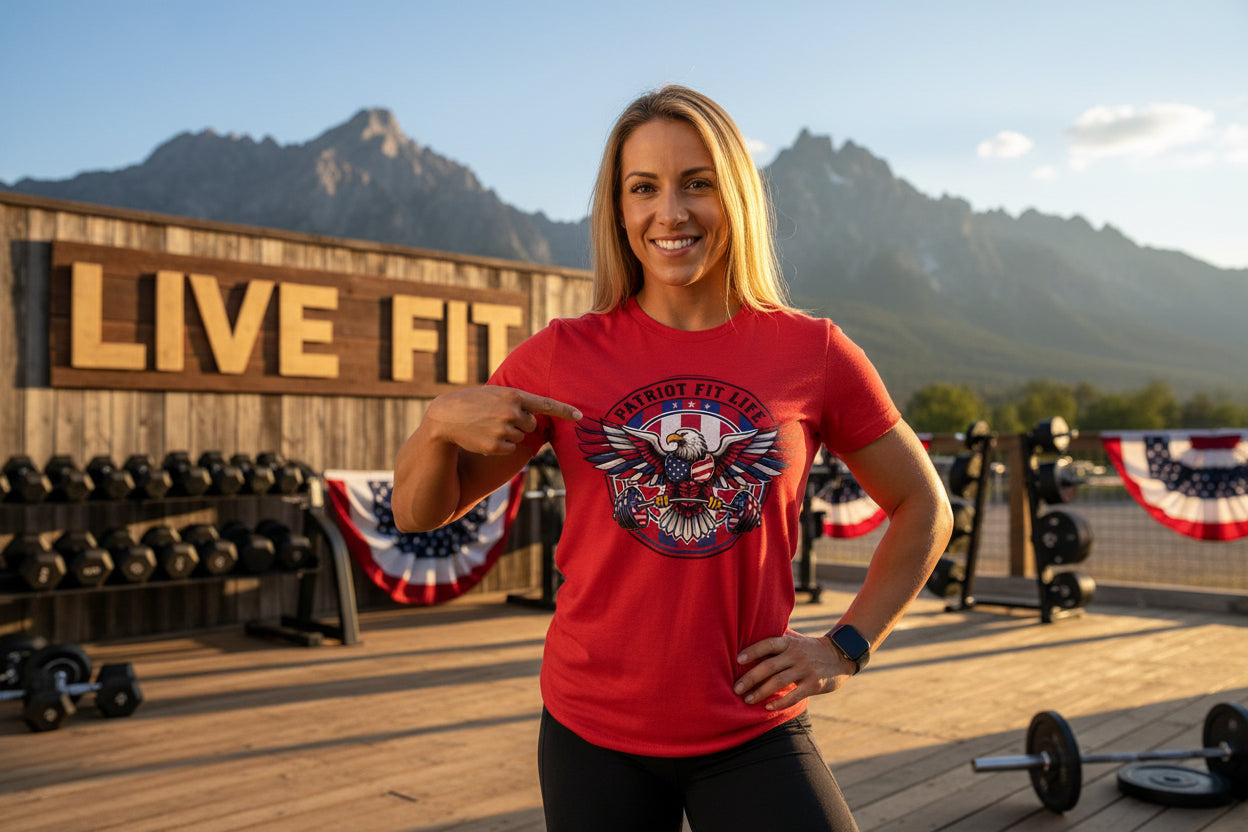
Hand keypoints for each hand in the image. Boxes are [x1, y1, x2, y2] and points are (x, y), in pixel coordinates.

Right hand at [423, 386, 581, 454]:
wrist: (446, 418)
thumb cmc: (472, 402)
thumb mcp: (494, 393)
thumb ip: (516, 401)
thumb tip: (536, 416)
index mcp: (513, 395)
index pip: (545, 404)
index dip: (564, 410)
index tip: (580, 415)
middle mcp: (511, 412)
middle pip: (532, 424)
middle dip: (522, 423)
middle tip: (500, 418)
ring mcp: (504, 430)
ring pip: (520, 437)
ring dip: (509, 434)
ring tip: (488, 426)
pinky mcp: (497, 446)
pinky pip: (511, 449)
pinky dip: (501, 446)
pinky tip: (485, 437)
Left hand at [733, 634, 854, 710]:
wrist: (840, 655)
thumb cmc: (809, 650)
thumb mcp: (795, 642)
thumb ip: (777, 646)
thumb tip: (747, 650)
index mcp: (789, 642)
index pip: (768, 644)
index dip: (752, 651)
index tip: (737, 660)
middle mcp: (796, 654)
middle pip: (769, 666)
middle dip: (750, 678)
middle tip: (736, 689)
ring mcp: (806, 669)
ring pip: (778, 682)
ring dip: (760, 692)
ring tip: (748, 700)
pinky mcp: (814, 684)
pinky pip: (794, 695)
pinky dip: (780, 702)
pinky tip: (768, 706)